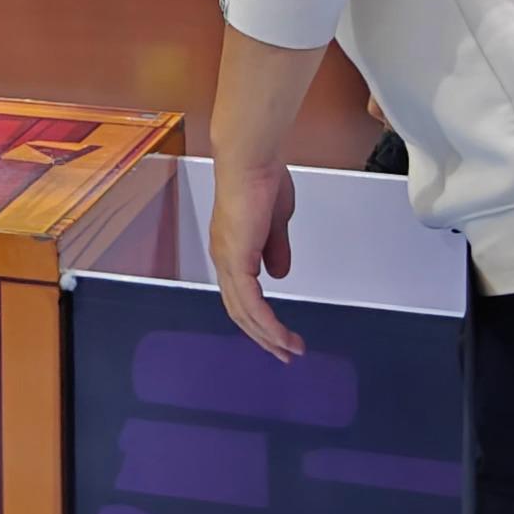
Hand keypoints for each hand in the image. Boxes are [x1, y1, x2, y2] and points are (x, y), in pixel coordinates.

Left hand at [206, 155, 302, 362]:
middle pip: (239, 310)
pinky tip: (280, 335)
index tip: (280, 334)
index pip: (241, 295)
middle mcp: (224, 258)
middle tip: (285, 353)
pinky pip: (250, 302)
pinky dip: (266, 322)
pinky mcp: (237, 259)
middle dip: (264, 336)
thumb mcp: (275, 222)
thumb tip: (278, 274)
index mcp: (232, 249)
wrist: (252, 160)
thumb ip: (274, 248)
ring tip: (289, 350)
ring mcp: (227, 260)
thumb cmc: (262, 179)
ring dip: (267, 334)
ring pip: (243, 311)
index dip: (259, 317)